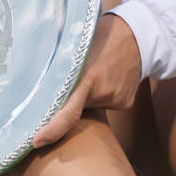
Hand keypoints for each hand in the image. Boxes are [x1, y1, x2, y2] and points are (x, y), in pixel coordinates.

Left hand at [31, 13, 143, 148]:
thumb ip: (61, 64)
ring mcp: (115, 99)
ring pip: (90, 105)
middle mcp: (101, 92)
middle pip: (75, 108)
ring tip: (94, 71)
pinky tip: (107, 76)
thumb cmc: (102, 34)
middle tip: (68, 82)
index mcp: (86, 76)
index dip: (51, 130)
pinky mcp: (124, 103)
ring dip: (86, 95)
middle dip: (67, 102)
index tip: (37, 141)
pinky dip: (101, 94)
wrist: (139, 35)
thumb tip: (36, 77)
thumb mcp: (78, 45)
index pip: (68, 113)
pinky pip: (104, 103)